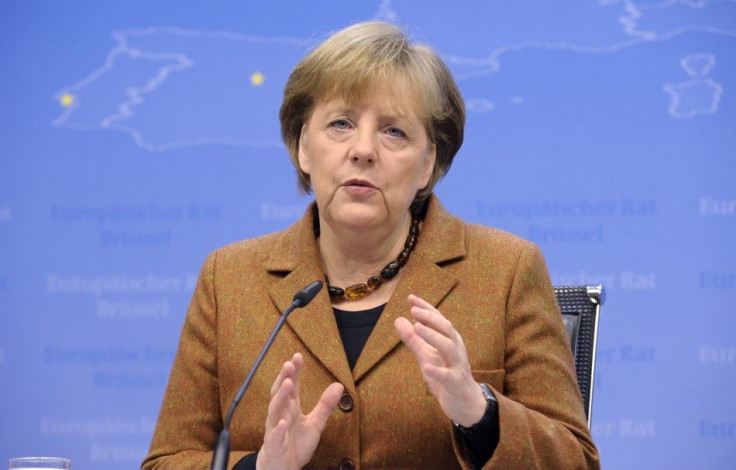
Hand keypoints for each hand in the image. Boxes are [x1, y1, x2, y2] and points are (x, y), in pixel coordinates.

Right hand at [257, 353, 343, 469]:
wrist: (282, 469)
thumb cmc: (295, 445)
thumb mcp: (315, 423)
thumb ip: (325, 405)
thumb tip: (338, 385)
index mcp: (291, 408)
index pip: (292, 386)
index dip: (294, 372)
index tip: (298, 356)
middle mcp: (281, 415)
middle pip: (280, 393)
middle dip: (284, 378)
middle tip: (289, 364)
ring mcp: (275, 429)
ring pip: (275, 410)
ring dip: (280, 397)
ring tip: (288, 384)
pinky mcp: (273, 446)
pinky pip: (274, 437)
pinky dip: (278, 430)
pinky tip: (283, 423)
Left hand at [394, 294, 486, 426]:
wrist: (466, 403)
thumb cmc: (446, 375)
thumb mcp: (427, 356)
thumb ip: (413, 339)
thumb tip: (398, 319)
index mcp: (450, 340)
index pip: (438, 319)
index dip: (426, 308)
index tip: (410, 298)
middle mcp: (456, 349)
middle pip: (446, 329)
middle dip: (430, 318)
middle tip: (413, 310)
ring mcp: (458, 366)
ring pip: (449, 348)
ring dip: (433, 336)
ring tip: (417, 327)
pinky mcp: (457, 384)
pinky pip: (448, 376)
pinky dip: (438, 371)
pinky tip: (426, 367)